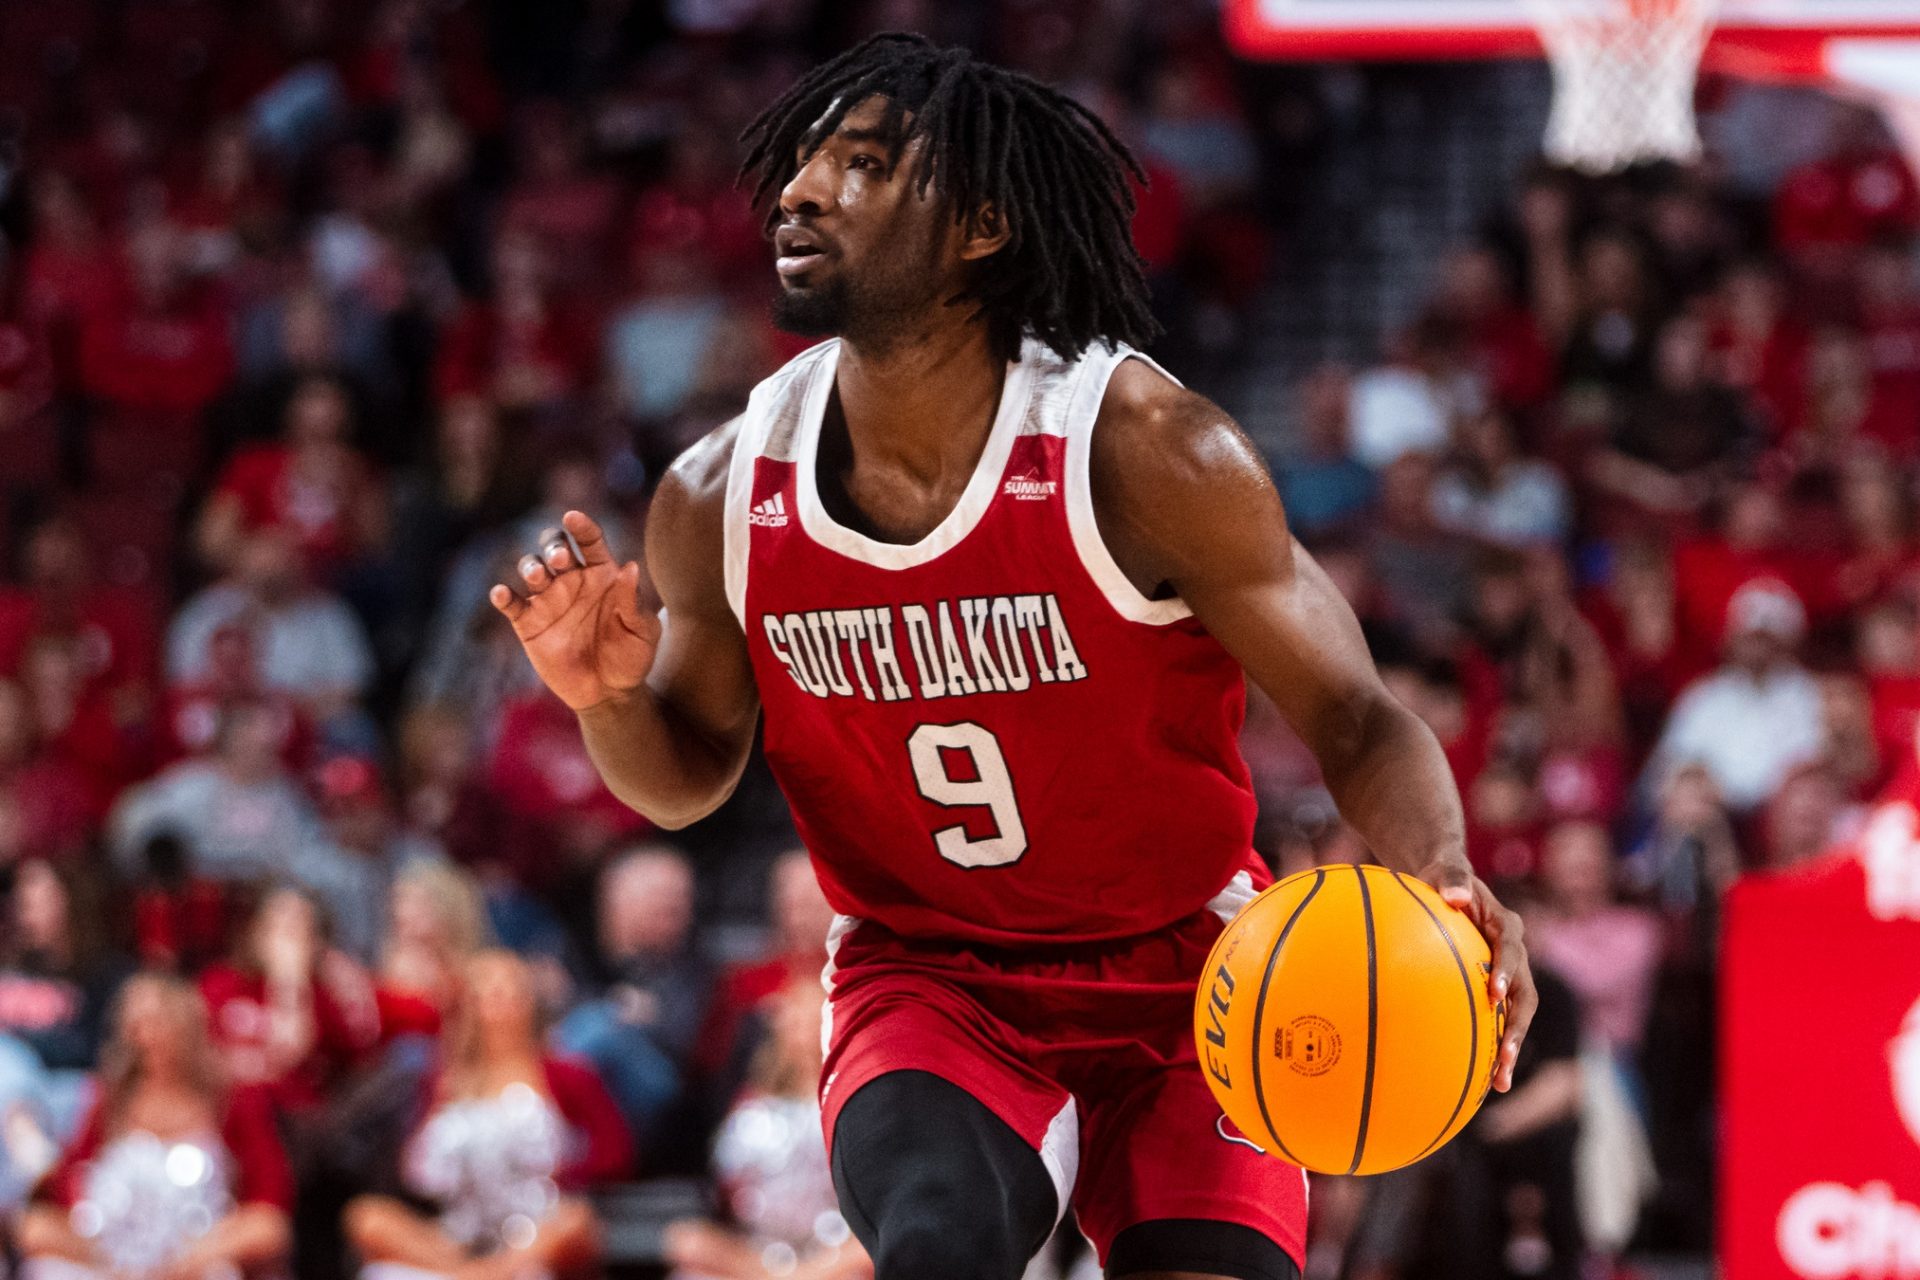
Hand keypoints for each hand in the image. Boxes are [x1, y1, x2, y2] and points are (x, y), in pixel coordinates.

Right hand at [491, 510, 660, 711]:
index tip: (574, 517)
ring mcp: (548, 600)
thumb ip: (634, 601)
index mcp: (602, 574)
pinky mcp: (529, 624)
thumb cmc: (631, 657)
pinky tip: (502, 594)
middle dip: (553, 545)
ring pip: (531, 569)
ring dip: (531, 566)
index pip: (590, 541)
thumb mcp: (642, 631)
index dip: (582, 526)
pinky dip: (503, 596)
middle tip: (561, 560)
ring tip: (538, 575)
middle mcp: (572, 580)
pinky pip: (512, 604)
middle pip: (555, 547)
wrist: (610, 693)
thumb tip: (630, 567)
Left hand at [1419, 859, 1536, 1092]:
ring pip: (1516, 1015)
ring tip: (1499, 1084)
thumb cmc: (1442, 875)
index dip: (1508, 971)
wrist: (1446, 883)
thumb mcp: (1445, 869)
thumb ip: (1452, 878)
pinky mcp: (1493, 987)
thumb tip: (1455, 895)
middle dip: (1517, 1029)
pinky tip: (1475, 1077)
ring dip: (1510, 1047)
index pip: (1513, 949)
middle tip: (1506, 1059)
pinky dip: (1490, 1044)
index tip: (1495, 994)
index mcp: (1505, 925)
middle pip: (1525, 995)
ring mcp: (1507, 973)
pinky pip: (1495, 1018)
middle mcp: (1513, 953)